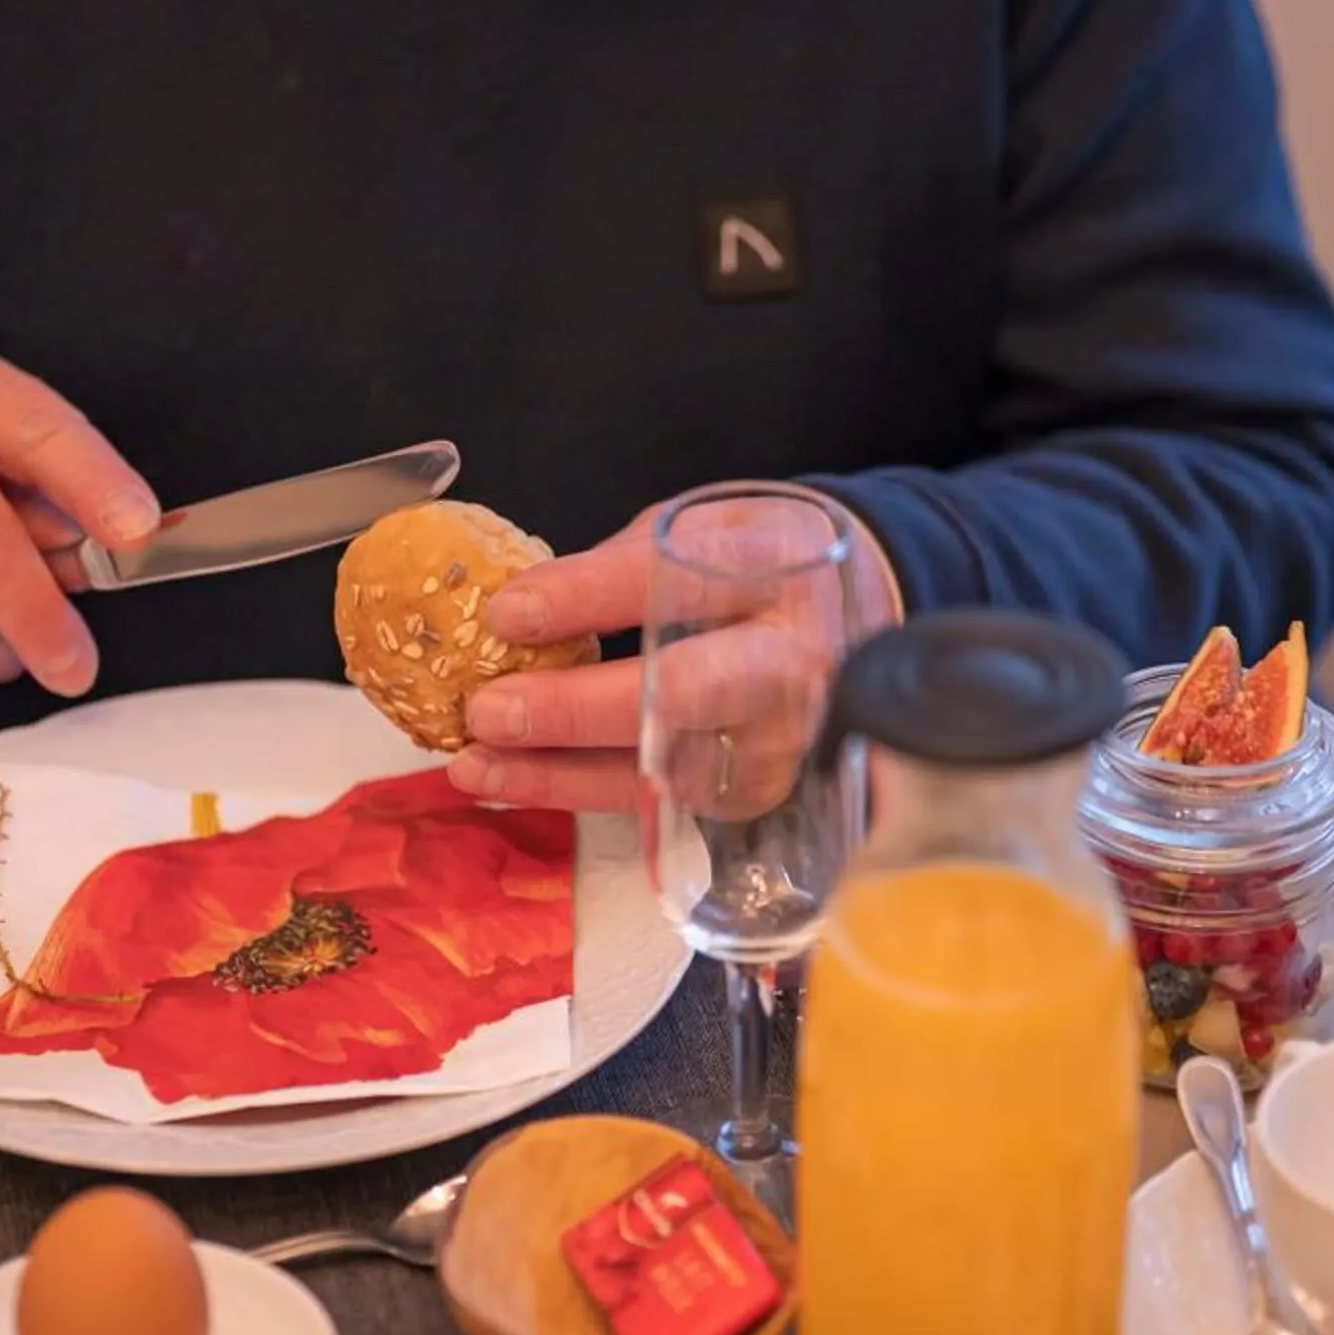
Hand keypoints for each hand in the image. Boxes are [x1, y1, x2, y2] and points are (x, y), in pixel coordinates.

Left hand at [446, 494, 899, 812]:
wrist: (857, 624)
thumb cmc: (760, 571)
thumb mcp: (704, 532)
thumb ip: (621, 567)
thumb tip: (519, 610)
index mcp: (775, 569)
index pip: (677, 581)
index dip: (588, 599)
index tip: (507, 612)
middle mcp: (788, 662)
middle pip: (680, 692)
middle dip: (575, 708)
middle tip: (489, 710)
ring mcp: (776, 739)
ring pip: (662, 767)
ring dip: (560, 772)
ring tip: (476, 764)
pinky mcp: (754, 791)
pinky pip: (659, 802)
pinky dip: (579, 793)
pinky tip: (514, 781)